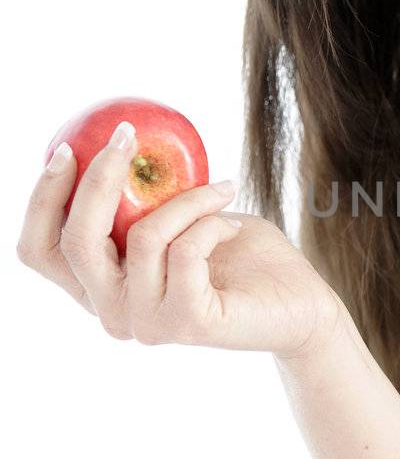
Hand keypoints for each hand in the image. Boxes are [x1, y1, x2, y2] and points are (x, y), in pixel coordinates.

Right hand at [16, 128, 341, 358]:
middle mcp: (113, 313)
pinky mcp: (187, 323)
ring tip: (221, 191)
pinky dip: (210, 221)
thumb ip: (141, 197)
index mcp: (101, 288)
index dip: (41, 200)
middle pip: (75, 241)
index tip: (67, 148)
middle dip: (98, 178)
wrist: (301, 305)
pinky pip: (185, 250)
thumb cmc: (240, 255)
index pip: (39, 251)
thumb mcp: (182, 215)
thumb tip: (113, 140)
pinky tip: (231, 226)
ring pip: (141, 238)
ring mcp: (147, 323)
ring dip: (185, 199)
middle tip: (128, 136)